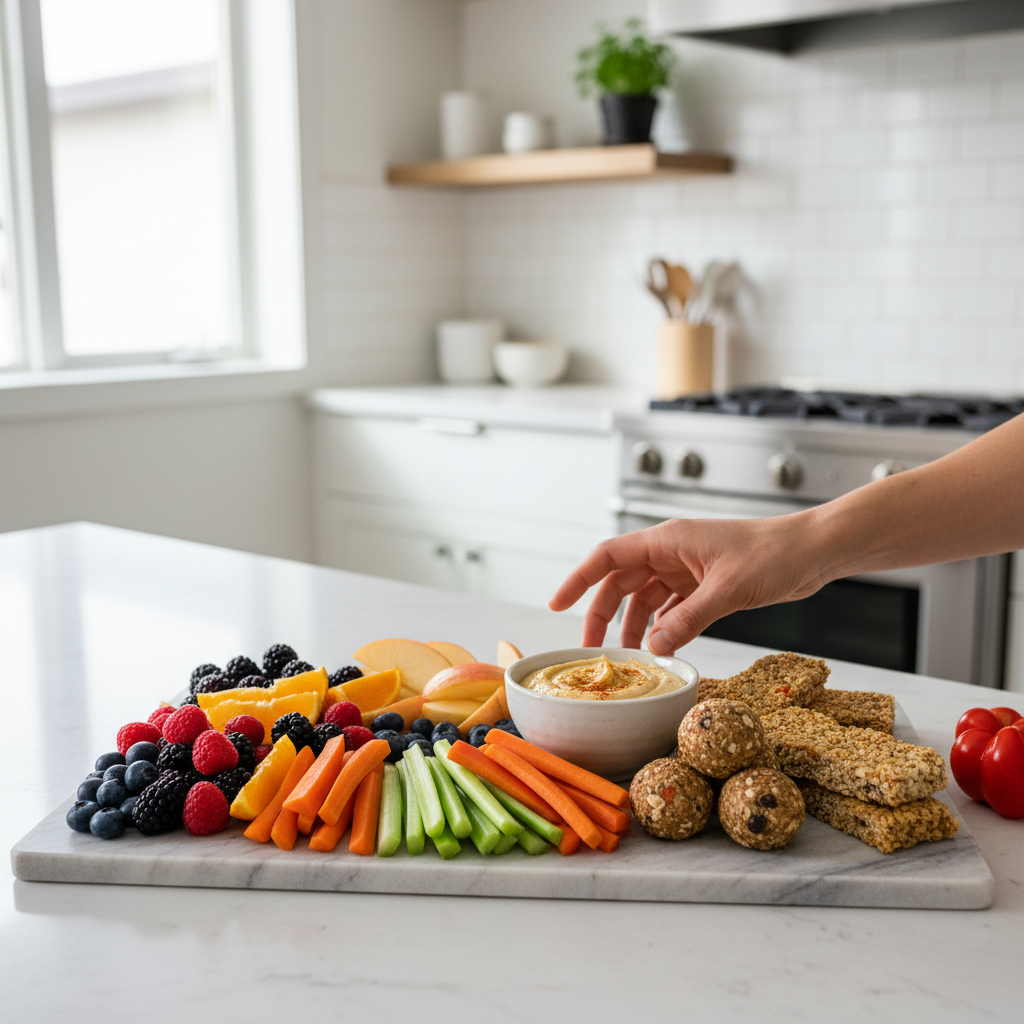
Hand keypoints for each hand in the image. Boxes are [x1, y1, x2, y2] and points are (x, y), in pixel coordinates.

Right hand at [549, 513, 826, 655]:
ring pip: (645, 597)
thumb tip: (652, 648)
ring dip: (633, 624)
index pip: (608, 556)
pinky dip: (662, 627)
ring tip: (629, 656)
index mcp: (667, 540)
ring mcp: (687, 568)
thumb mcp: (727, 589)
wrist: (813, 550)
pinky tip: (660, 647)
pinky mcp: (705, 584)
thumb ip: (688, 619)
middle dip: (603, 613)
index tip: (557, 605)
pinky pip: (671, 607)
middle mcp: (671, 552)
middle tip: (594, 650)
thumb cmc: (774, 553)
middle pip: (621, 581)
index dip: (579, 579)